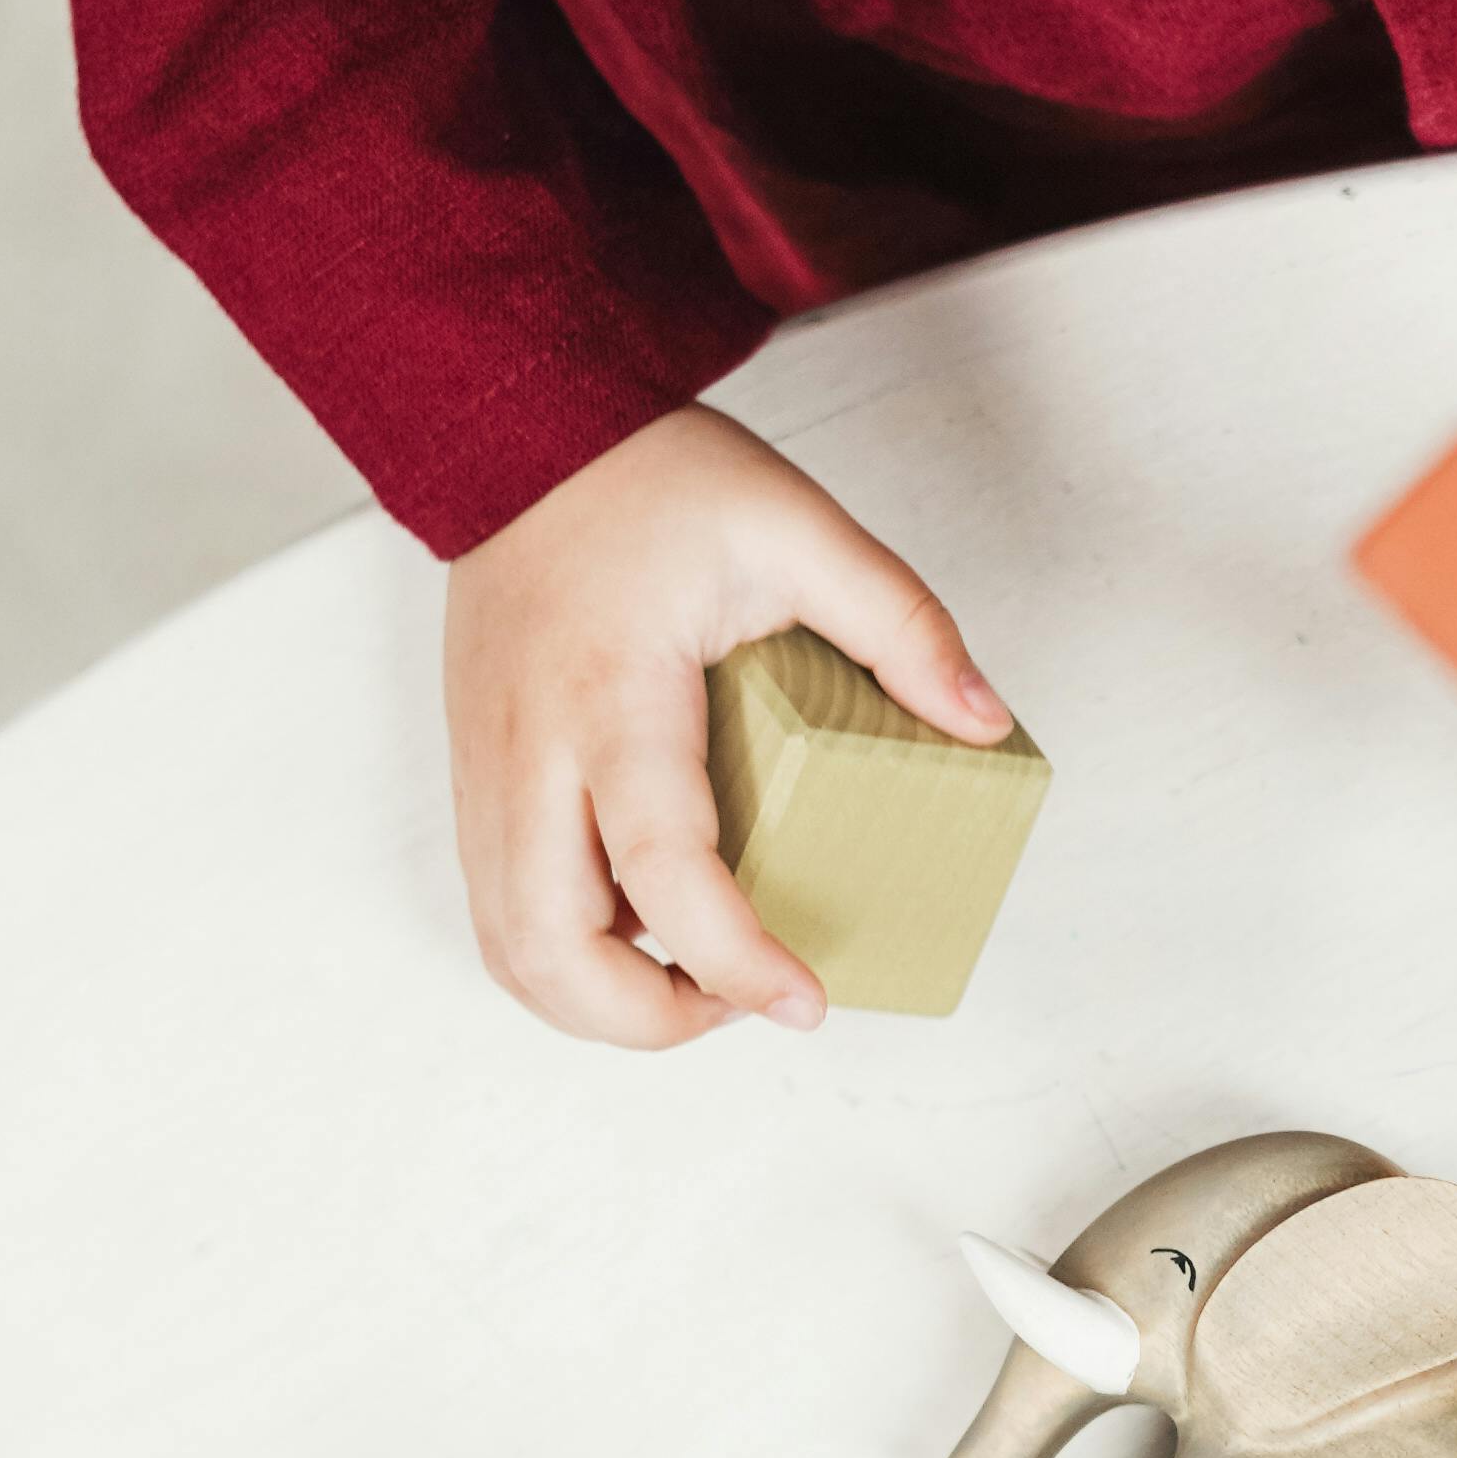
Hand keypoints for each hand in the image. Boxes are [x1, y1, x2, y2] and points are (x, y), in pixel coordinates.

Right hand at [441, 406, 1012, 1040]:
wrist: (520, 437)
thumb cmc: (646, 479)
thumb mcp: (796, 528)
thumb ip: (899, 622)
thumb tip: (981, 722)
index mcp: (612, 698)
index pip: (664, 871)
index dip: (735, 961)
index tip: (806, 1001)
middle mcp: (529, 753)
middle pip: (549, 950)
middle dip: (650, 1020)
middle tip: (746, 1002)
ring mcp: (487, 773)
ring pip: (511, 950)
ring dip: (597, 1003)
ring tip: (698, 984)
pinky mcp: (475, 779)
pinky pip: (499, 909)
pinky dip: (565, 958)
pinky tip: (642, 936)